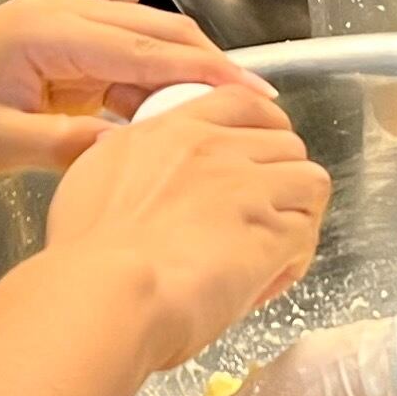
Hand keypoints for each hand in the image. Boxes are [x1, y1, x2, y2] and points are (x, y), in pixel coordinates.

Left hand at [0, 0, 259, 176]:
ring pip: (147, 42)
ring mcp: (64, 21)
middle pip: (160, 33)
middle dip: (212, 67)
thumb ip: (70, 145)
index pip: (148, 50)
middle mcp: (64, 12)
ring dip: (185, 76)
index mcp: (50, 30)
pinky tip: (174, 118)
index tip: (255, 94)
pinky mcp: (62, 39)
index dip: (207, 74)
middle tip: (261, 107)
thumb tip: (134, 151)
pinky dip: (152, 84)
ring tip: (231, 117)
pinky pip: (122, 56)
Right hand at [40, 89, 329, 369]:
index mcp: (172, 133)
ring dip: (298, 213)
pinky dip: (297, 257)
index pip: (238, 103)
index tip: (262, 149)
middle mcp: (216, 150)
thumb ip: (123, 163)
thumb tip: (127, 165)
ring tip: (274, 248)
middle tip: (265, 215)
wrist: (105, 292)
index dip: (263, 125)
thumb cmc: (86, 255)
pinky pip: (307, 233)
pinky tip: (270, 278)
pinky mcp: (271, 232)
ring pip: (310, 180)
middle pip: (285, 143)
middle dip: (282, 178)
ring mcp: (248, 187)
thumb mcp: (91, 180)